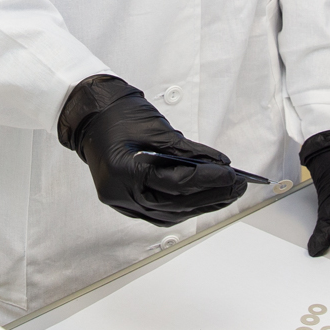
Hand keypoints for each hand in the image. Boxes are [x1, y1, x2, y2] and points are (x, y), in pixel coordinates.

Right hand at [57, 76, 246, 225]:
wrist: (91, 116)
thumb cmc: (119, 116)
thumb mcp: (157, 128)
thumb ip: (188, 151)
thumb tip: (219, 164)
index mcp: (125, 171)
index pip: (176, 184)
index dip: (208, 180)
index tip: (232, 175)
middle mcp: (121, 193)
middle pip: (176, 204)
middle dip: (211, 196)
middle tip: (237, 187)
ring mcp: (122, 202)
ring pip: (170, 214)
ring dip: (201, 206)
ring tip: (227, 195)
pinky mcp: (126, 203)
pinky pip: (159, 214)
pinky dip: (184, 208)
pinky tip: (204, 201)